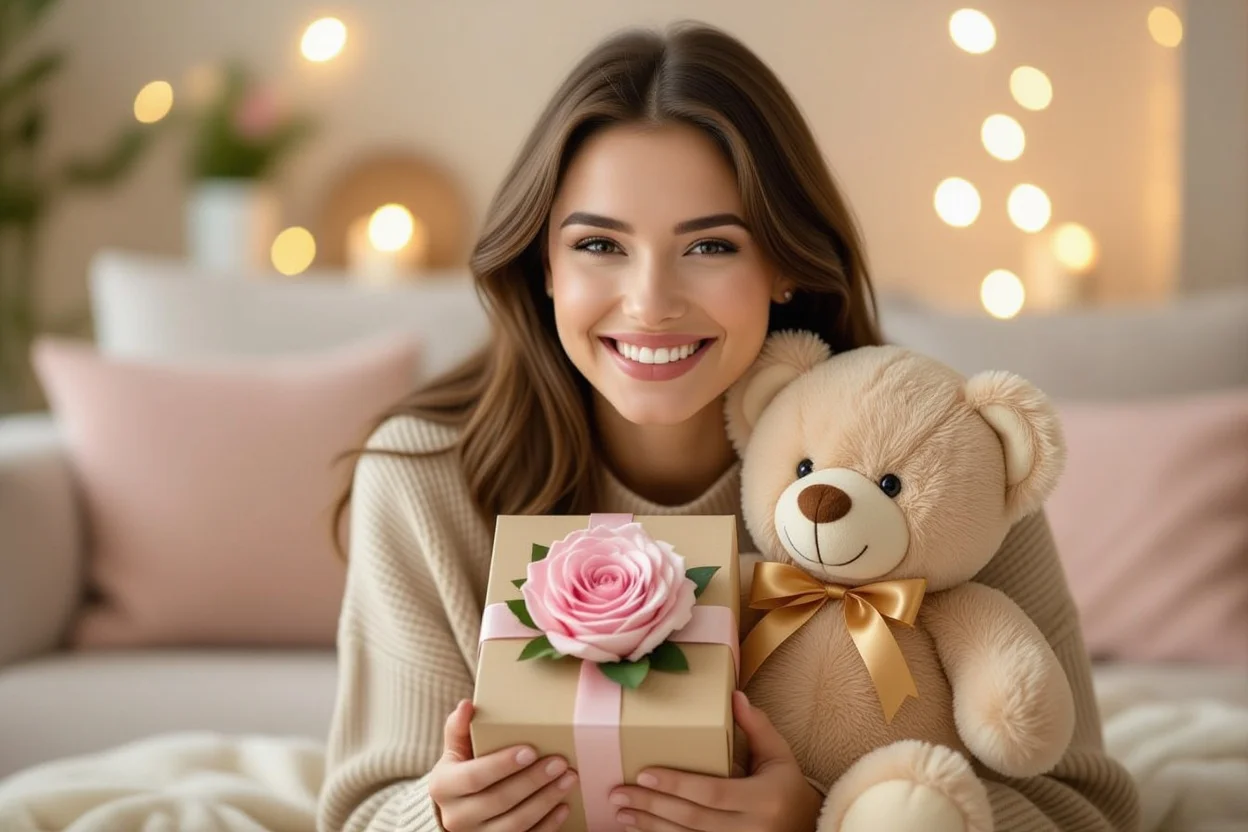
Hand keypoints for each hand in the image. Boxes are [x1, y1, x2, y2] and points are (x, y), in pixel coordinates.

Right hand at [428, 699, 578, 830]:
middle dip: (533, 781)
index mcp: (444, 787)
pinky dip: (547, 825)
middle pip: (498, 800)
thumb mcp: (456, 750)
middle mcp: (456, 817)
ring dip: (545, 801)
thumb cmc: (462, 771)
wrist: (457, 810)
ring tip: (568, 779)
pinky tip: (563, 807)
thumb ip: (459, 728)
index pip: (473, 777)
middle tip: (560, 762)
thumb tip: (467, 705)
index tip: (531, 750)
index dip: (502, 765)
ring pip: (514, 824)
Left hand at [608, 690, 821, 830]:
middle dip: (652, 805)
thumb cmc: (786, 787)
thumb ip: (757, 727)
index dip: (677, 784)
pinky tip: (640, 830)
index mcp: (763, 799)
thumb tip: (734, 696)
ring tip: (622, 811)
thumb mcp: (778, 754)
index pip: (712, 792)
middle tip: (619, 792)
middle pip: (693, 818)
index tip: (645, 773)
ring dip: (650, 826)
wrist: (806, 828)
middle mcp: (751, 830)